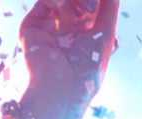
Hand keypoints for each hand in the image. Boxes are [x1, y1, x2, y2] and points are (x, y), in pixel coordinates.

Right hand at [19, 0, 119, 118]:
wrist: (63, 87)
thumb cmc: (88, 68)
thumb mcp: (105, 34)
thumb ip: (108, 8)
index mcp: (84, 33)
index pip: (89, 6)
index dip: (96, 1)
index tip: (102, 3)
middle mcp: (65, 28)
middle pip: (74, 0)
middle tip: (93, 5)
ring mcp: (49, 25)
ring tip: (88, 9)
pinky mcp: (32, 24)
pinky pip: (47, 0)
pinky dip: (60, 1)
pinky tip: (70, 14)